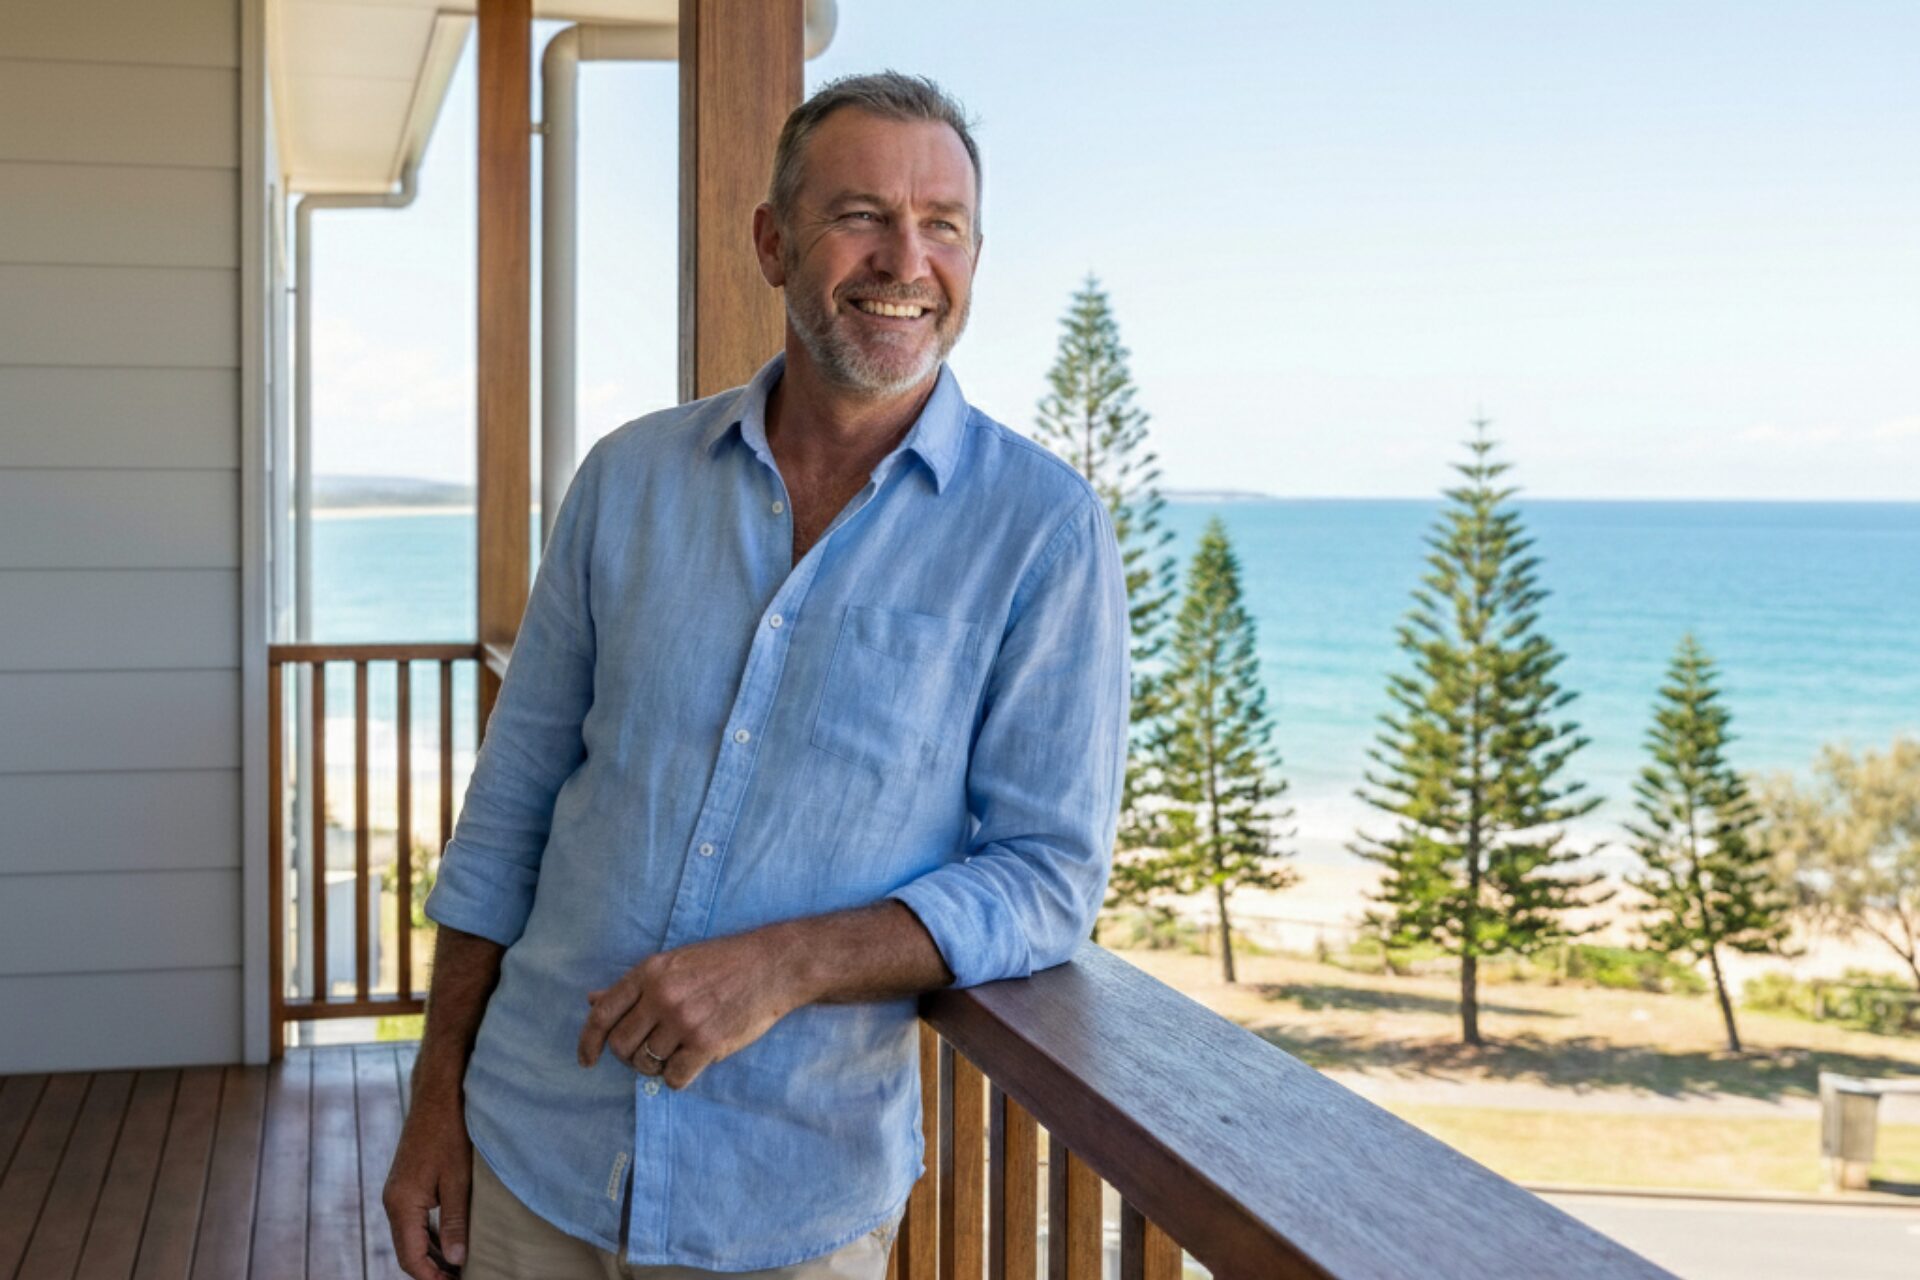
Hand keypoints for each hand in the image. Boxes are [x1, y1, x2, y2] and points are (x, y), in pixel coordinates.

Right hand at [383, 1094, 471, 1278]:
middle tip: (458, 1279)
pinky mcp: (405, 1184)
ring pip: (409, 1236)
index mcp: (402, 1204)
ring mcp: (397, 1192)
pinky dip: (428, 1236)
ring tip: (456, 1268)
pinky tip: (449, 1241)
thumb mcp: (458, 1179)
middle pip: (407, 1251)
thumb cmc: (449, 1132)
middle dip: (430, 1270)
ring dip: (430, 1254)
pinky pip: (412, 1220)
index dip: (431, 1277)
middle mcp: (393, 1201)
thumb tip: (456, 1260)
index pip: (411, 1257)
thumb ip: (455, 1221)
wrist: (436, 1095)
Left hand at [577, 927, 806, 1090]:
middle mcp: (662, 996)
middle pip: (621, 1045)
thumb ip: (633, 986)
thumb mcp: (673, 964)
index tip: (587, 1060)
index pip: (602, 1014)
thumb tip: (591, 1000)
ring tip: (676, 1053)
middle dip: (630, 1057)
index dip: (588, 1042)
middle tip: (650, 1052)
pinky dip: (677, 1077)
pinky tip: (691, 1062)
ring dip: (655, 1067)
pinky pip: (672, 1078)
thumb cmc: (722, 963)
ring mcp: (683, 1020)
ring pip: (645, 1064)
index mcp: (650, 972)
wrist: (772, 965)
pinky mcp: (706, 1043)